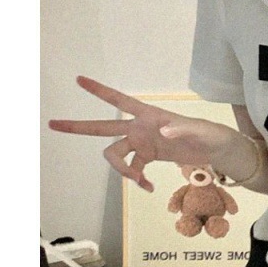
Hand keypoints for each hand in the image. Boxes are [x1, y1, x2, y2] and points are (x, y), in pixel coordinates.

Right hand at [48, 77, 235, 191]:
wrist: (215, 149)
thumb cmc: (208, 134)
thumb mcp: (198, 130)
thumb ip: (181, 128)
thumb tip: (164, 130)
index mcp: (148, 114)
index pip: (119, 100)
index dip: (99, 91)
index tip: (79, 80)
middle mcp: (139, 127)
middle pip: (103, 127)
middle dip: (78, 127)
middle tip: (52, 123)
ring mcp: (141, 142)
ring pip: (115, 154)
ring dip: (122, 170)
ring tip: (139, 180)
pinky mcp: (148, 156)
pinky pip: (133, 168)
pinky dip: (137, 179)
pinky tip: (148, 187)